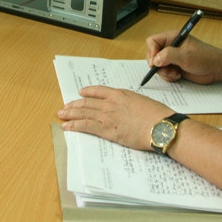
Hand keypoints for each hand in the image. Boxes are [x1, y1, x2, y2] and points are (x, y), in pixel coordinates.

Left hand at [58, 85, 173, 150]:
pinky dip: (74, 126)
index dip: (88, 92)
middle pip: (87, 103)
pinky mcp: (106, 130)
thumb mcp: (142, 101)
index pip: (98, 91)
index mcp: (120, 94)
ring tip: (61, 115)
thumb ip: (130, 102)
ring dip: (70, 114)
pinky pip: (85, 126)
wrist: (160, 126)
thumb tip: (126, 107)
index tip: (81, 94)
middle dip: (74, 105)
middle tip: (66, 106)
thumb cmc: (157, 115)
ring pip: (83, 113)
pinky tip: (66, 126)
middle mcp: (110, 103)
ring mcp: (107, 116)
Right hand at [145, 34, 221, 83]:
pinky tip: (178, 76)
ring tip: (176, 73)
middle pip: (152, 54)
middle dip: (158, 65)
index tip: (156, 62)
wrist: (216, 69)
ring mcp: (171, 57)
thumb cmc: (205, 58)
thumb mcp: (185, 56)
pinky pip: (163, 72)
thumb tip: (155, 60)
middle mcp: (170, 46)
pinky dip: (169, 76)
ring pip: (157, 66)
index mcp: (172, 37)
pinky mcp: (174, 67)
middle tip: (167, 69)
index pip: (152, 41)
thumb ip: (168, 56)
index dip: (152, 51)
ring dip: (164, 72)